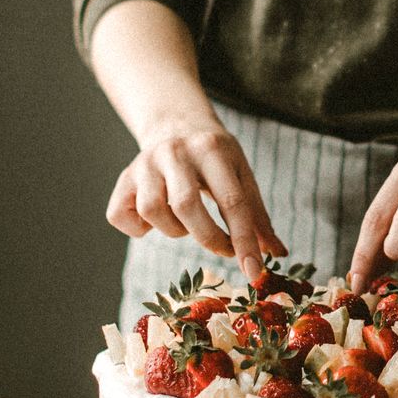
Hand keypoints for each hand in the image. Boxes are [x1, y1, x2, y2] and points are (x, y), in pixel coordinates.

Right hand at [106, 115, 284, 279]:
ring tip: (185, 222)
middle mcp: (175, 152)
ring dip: (174, 230)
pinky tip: (155, 219)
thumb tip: (277, 254)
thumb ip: (257, 215)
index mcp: (212, 148)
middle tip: (221, 246)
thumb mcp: (241, 174)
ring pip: (153, 211)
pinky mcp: (123, 179)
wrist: (176, 125)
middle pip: (186, 205)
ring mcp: (144, 164)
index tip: (255, 272)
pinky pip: (120, 216)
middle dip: (208, 237)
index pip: (231, 201)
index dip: (244, 241)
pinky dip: (138, 229)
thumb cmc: (215, 158)